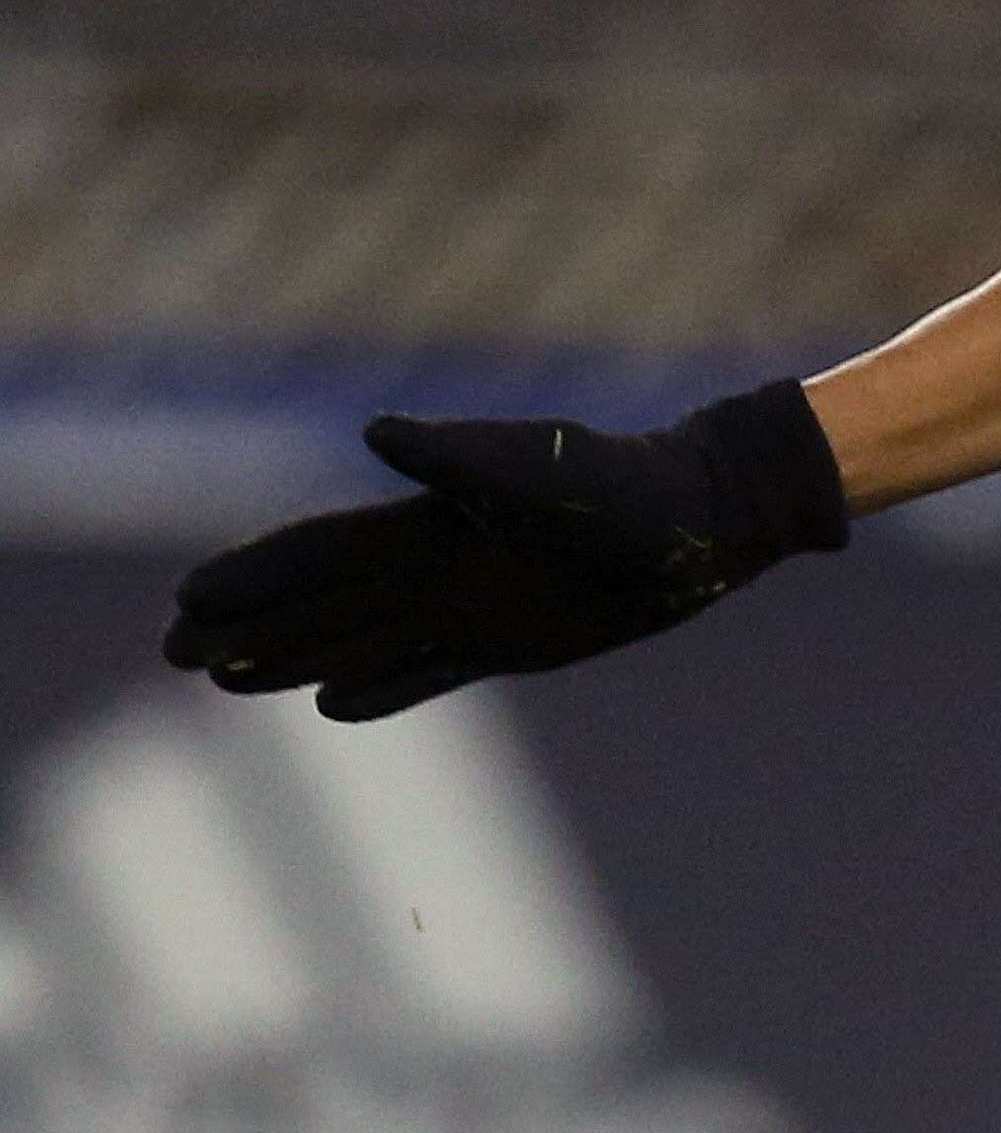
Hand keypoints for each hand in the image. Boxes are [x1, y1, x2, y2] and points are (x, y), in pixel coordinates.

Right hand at [160, 382, 850, 721]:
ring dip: (290, 659)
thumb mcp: (534, 468)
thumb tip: (375, 430)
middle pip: (320, 604)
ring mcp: (471, 608)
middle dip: (247, 627)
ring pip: (357, 642)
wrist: (698, 520)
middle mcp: (438, 568)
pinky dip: (379, 689)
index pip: (318, 555)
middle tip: (170, 653)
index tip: (186, 598)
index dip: (253, 577)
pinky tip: (331, 702)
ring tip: (223, 679)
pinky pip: (427, 674)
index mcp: (429, 525)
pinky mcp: (512, 643)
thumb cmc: (621, 484)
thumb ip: (454, 458)